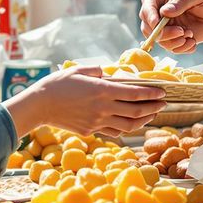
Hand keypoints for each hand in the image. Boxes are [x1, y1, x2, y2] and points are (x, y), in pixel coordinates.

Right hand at [5, 65, 165, 136]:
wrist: (39, 105)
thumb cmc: (58, 84)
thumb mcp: (79, 71)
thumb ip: (98, 72)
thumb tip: (109, 75)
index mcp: (102, 90)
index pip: (135, 94)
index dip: (152, 94)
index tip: (163, 92)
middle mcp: (103, 108)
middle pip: (136, 111)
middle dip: (153, 107)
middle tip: (163, 104)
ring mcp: (97, 122)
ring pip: (128, 125)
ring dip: (143, 120)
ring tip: (152, 114)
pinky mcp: (90, 131)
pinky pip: (114, 131)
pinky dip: (125, 128)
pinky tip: (131, 123)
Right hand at [139, 0, 202, 53]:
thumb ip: (183, 1)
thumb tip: (165, 11)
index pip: (148, 4)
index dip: (149, 15)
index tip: (157, 24)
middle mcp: (163, 10)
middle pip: (148, 25)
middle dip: (161, 33)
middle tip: (181, 32)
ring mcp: (169, 25)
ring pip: (158, 39)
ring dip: (173, 42)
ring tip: (189, 36)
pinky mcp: (177, 37)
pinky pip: (171, 48)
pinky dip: (181, 48)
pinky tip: (193, 42)